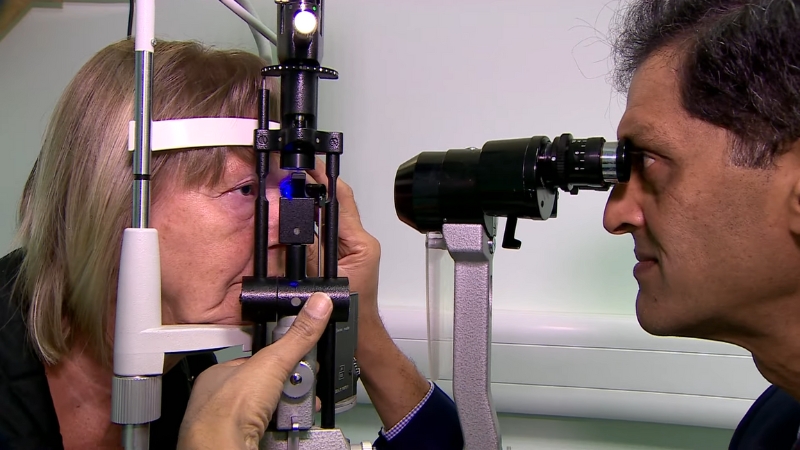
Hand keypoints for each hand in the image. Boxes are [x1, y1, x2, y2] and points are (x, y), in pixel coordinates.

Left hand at [177, 293, 332, 449]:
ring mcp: (232, 422)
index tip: (303, 360)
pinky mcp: (244, 440)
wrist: (223, 449)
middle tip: (303, 387)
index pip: (260, 359)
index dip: (284, 359)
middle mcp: (223, 398)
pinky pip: (271, 429)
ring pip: (270, 408)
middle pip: (268, 384)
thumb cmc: (227, 409)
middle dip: (291, 386)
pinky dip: (284, 427)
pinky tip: (290, 424)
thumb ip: (298, 335)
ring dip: (289, 407)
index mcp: (222, 373)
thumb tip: (318, 305)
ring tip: (298, 408)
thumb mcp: (273, 362)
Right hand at [305, 159, 381, 318]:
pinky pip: (327, 232)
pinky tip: (299, 218)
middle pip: (336, 205)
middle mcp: (360, 240)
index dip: (327, 181)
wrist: (359, 328)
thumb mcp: (323, 279)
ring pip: (331, 217)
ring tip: (294, 193)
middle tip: (296, 176)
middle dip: (316, 189)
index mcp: (361, 243)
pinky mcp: (346, 251)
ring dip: (313, 206)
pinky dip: (313, 224)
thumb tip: (292, 227)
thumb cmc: (349, 308)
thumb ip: (308, 252)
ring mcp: (354, 245)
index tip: (312, 168)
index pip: (343, 202)